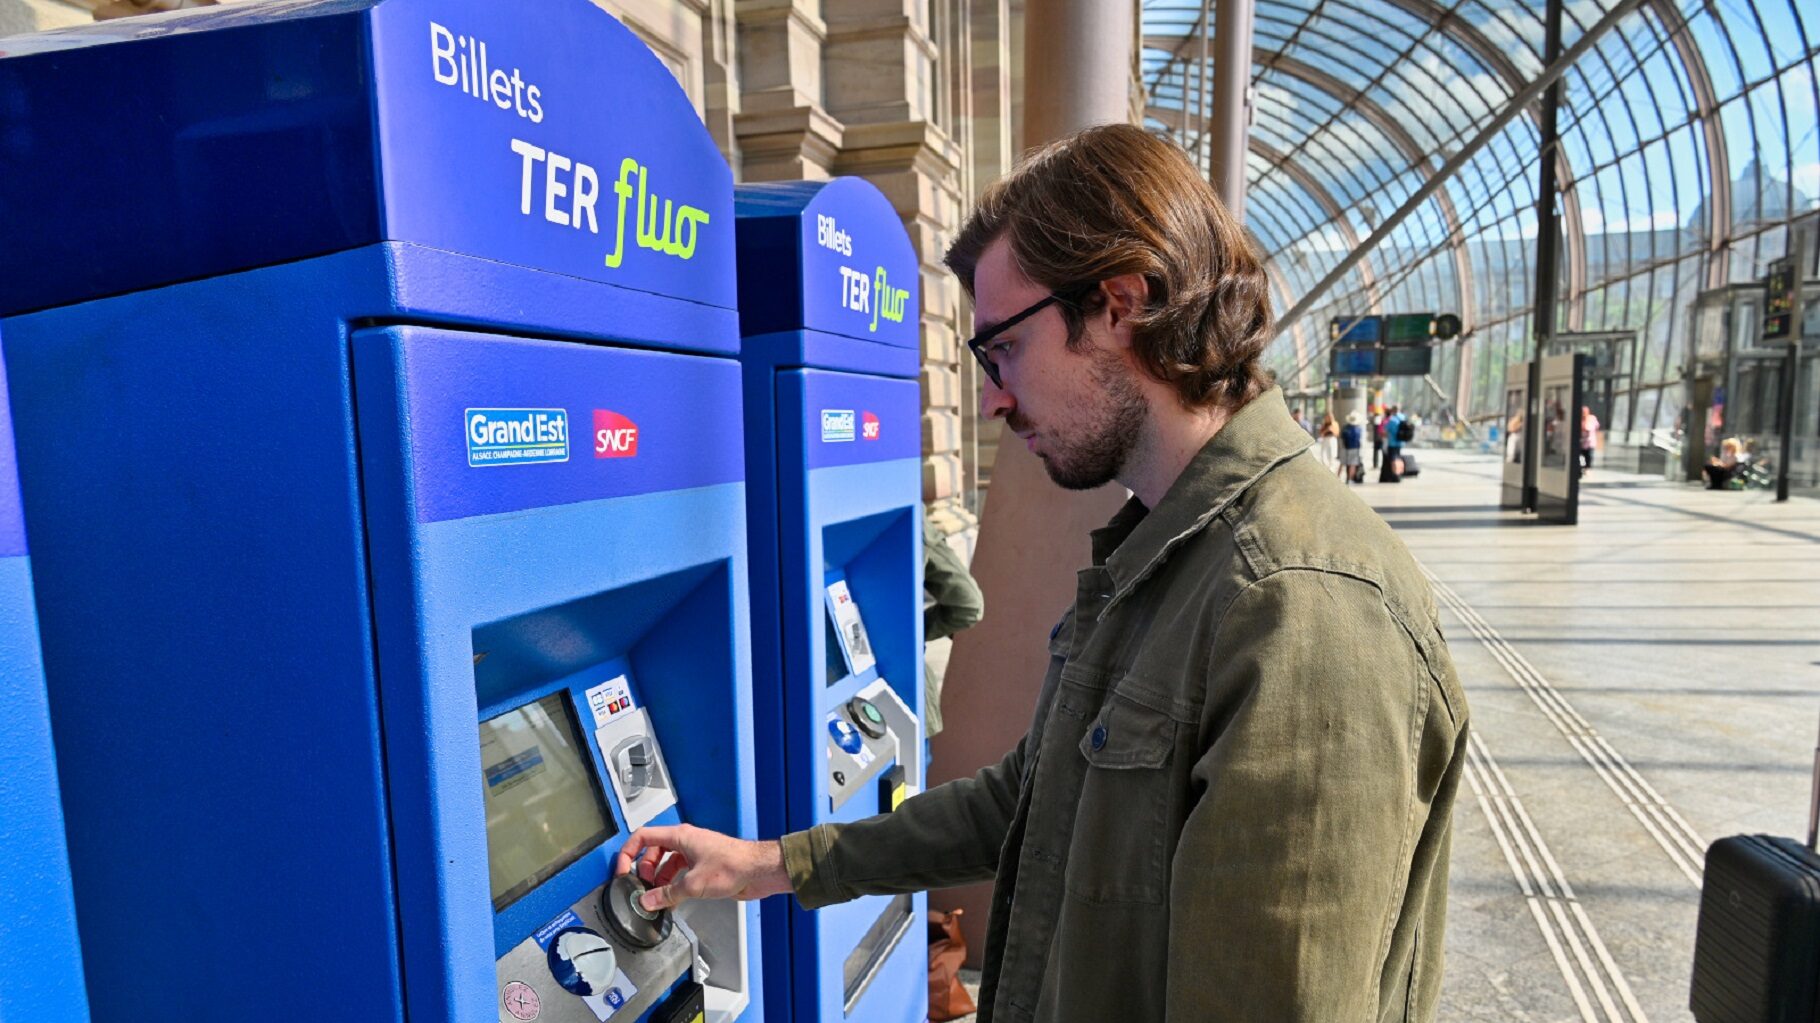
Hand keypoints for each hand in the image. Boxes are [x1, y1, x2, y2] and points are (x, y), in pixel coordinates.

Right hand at [613, 824, 792, 912]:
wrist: (759, 871)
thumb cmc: (734, 865)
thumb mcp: (693, 883)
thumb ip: (667, 893)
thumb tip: (648, 901)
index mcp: (680, 836)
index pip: (643, 836)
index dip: (628, 853)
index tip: (622, 870)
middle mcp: (686, 842)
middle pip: (653, 852)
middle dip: (644, 870)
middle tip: (641, 889)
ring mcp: (694, 854)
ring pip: (666, 864)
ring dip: (659, 881)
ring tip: (655, 898)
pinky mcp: (703, 867)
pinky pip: (679, 874)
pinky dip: (672, 886)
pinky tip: (671, 901)